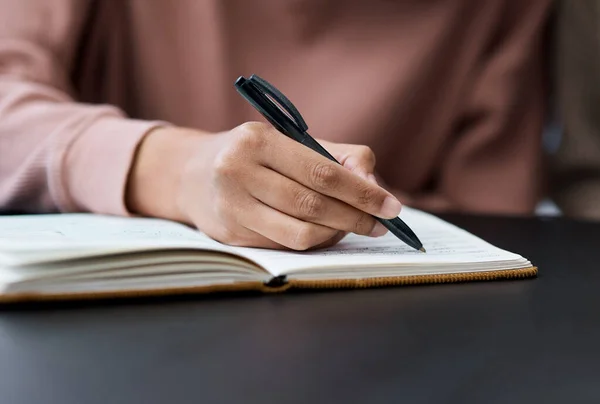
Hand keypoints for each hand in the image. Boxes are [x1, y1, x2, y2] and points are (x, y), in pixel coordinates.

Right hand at [127, 123, 401, 249]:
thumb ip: (339, 157)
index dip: (362, 192)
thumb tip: (376, 186)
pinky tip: (325, 233)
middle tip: (381, 224)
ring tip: (353, 227)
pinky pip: (285, 245)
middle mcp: (238, 172)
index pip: (322, 172)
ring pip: (300, 233)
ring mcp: (231, 206)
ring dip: (336, 234)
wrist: (194, 174)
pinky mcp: (230, 234)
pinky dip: (314, 242)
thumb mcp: (292, 141)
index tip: (392, 207)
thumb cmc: (255, 155)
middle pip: (313, 205)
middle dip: (355, 217)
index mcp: (258, 141)